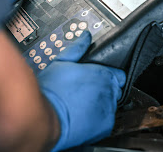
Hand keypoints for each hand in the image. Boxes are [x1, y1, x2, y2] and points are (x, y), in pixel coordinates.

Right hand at [37, 31, 125, 150]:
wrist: (44, 117)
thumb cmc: (52, 91)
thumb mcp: (61, 63)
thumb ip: (77, 48)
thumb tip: (86, 37)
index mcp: (103, 74)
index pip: (118, 75)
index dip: (108, 78)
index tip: (97, 81)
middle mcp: (109, 91)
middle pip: (115, 91)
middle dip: (104, 91)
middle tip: (86, 95)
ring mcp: (109, 109)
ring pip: (111, 106)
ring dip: (101, 106)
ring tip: (82, 107)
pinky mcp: (106, 126)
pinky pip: (106, 122)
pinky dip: (98, 122)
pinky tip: (83, 118)